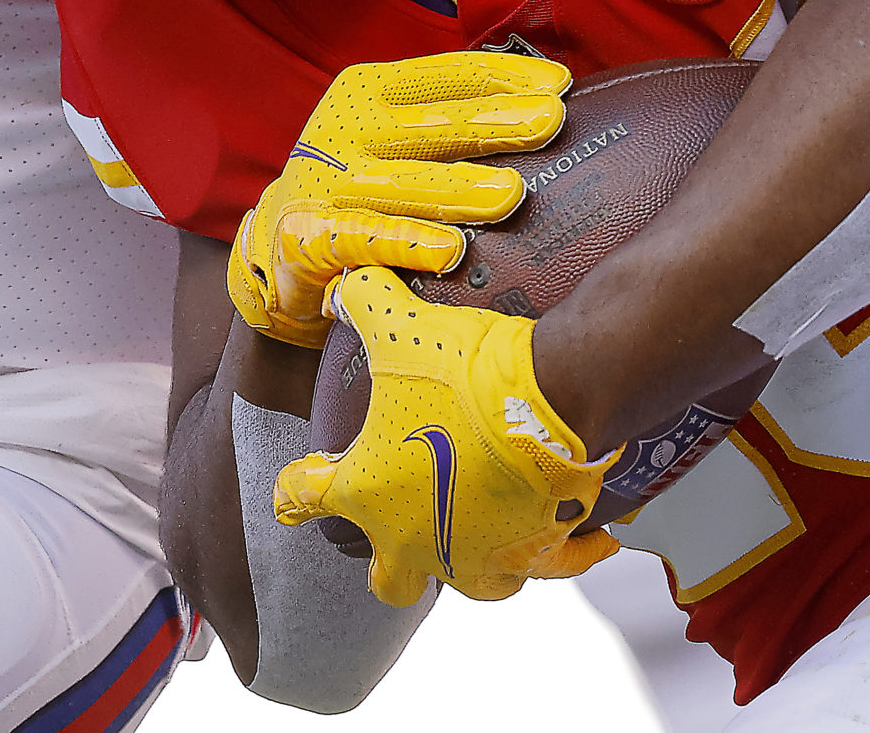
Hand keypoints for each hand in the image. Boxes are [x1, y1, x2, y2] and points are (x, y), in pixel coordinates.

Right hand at [230, 52, 568, 345]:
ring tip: (511, 194)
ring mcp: (325, 181)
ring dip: (460, 188)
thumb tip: (545, 104)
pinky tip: (451, 251)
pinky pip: (367, 239)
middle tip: (550, 123)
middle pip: (433, 124)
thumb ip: (448, 118)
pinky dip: (409, 243)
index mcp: (369, 90)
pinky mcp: (309, 235)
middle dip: (495, 123)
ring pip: (404, 183)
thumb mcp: (392, 134)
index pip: (445, 75)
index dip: (504, 77)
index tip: (560, 83)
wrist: (277, 242)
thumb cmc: (358, 181)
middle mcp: (345, 128)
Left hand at [274, 266, 619, 604]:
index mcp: (367, 493)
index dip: (296, 486)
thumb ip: (362, 302)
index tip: (298, 480)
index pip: (304, 499)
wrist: (556, 396)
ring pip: (458, 582)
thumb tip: (343, 287)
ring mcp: (474, 558)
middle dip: (384, 555)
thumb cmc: (468, 372)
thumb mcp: (400, 324)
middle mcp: (414, 541)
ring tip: (477, 521)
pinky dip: (550, 554)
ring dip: (464, 555)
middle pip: (386, 577)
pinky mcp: (530, 557)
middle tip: (396, 518)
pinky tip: (573, 537)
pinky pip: (541, 569)